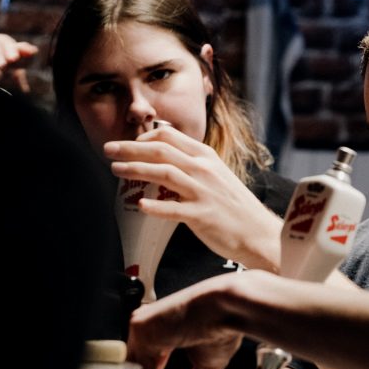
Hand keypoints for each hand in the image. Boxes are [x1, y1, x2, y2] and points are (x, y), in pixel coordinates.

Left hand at [104, 126, 282, 270]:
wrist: (259, 233)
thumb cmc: (236, 208)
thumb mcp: (218, 176)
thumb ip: (193, 166)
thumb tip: (166, 160)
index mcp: (207, 157)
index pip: (169, 136)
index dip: (143, 137)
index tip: (127, 144)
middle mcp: (204, 170)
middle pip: (161, 150)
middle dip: (130, 148)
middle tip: (108, 149)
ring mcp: (203, 192)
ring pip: (163, 173)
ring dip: (135, 169)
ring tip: (115, 170)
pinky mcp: (202, 215)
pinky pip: (173, 209)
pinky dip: (155, 207)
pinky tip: (140, 206)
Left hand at [128, 274, 244, 368]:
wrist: (229, 309)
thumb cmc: (223, 327)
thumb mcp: (205, 365)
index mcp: (164, 330)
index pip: (149, 364)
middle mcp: (150, 327)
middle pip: (138, 367)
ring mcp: (143, 326)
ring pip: (135, 367)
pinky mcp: (140, 327)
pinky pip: (138, 363)